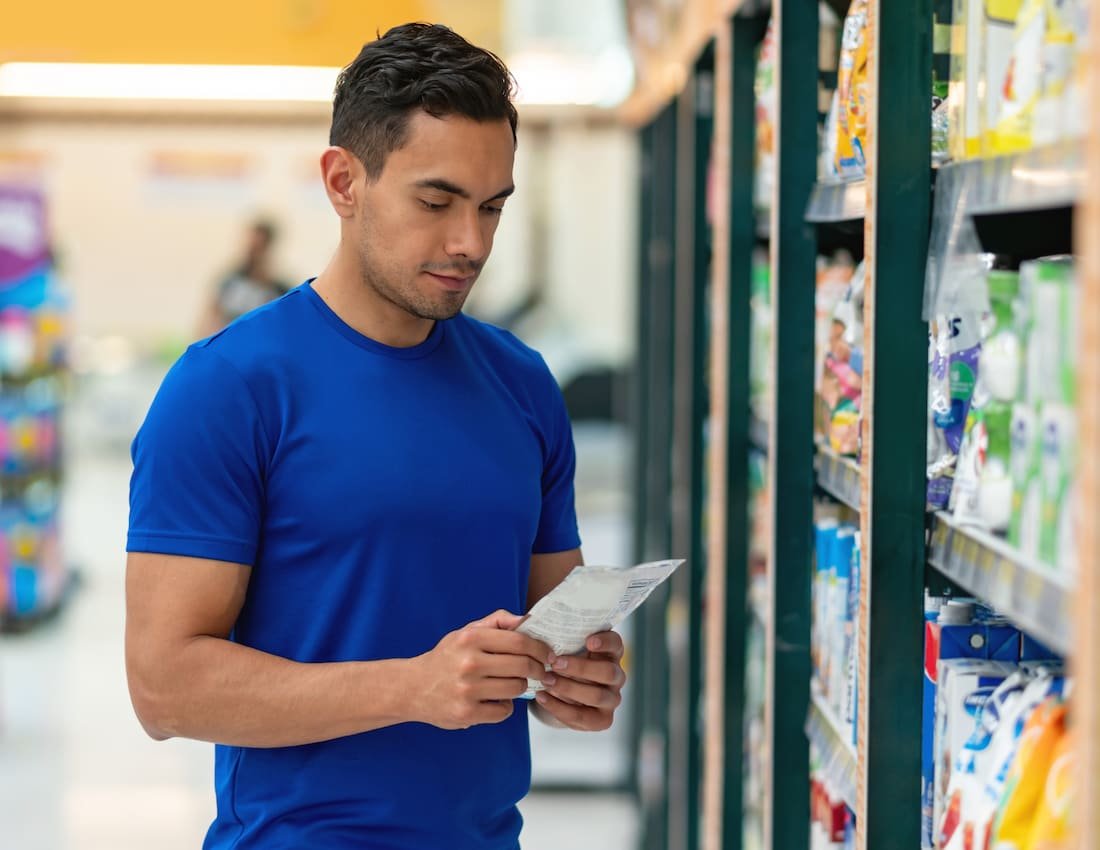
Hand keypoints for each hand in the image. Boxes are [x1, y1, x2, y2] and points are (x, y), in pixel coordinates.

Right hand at [410, 610, 551, 729]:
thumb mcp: (466, 631)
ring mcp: (468, 690)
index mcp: (471, 638)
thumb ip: (497, 622)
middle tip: (542, 671)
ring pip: (516, 688)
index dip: (541, 648)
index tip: (548, 654)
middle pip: (523, 666)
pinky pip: (504, 710)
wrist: (412, 687)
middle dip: (538, 669)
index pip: (520, 642)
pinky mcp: (467, 712)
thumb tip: (527, 619)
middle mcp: (469, 663)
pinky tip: (494, 699)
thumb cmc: (446, 658)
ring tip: (511, 683)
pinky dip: (505, 706)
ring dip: (520, 687)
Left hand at [533, 631, 624, 731]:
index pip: (616, 643)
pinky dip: (560, 708)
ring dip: (569, 688)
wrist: (562, 692)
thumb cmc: (563, 660)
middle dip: (580, 668)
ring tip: (546, 681)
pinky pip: (582, 716)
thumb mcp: (561, 645)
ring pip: (596, 695)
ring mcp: (611, 698)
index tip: (588, 641)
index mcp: (610, 652)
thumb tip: (530, 621)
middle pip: (608, 672)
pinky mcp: (602, 719)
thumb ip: (552, 632)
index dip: (605, 642)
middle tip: (555, 663)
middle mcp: (616, 675)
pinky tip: (542, 697)